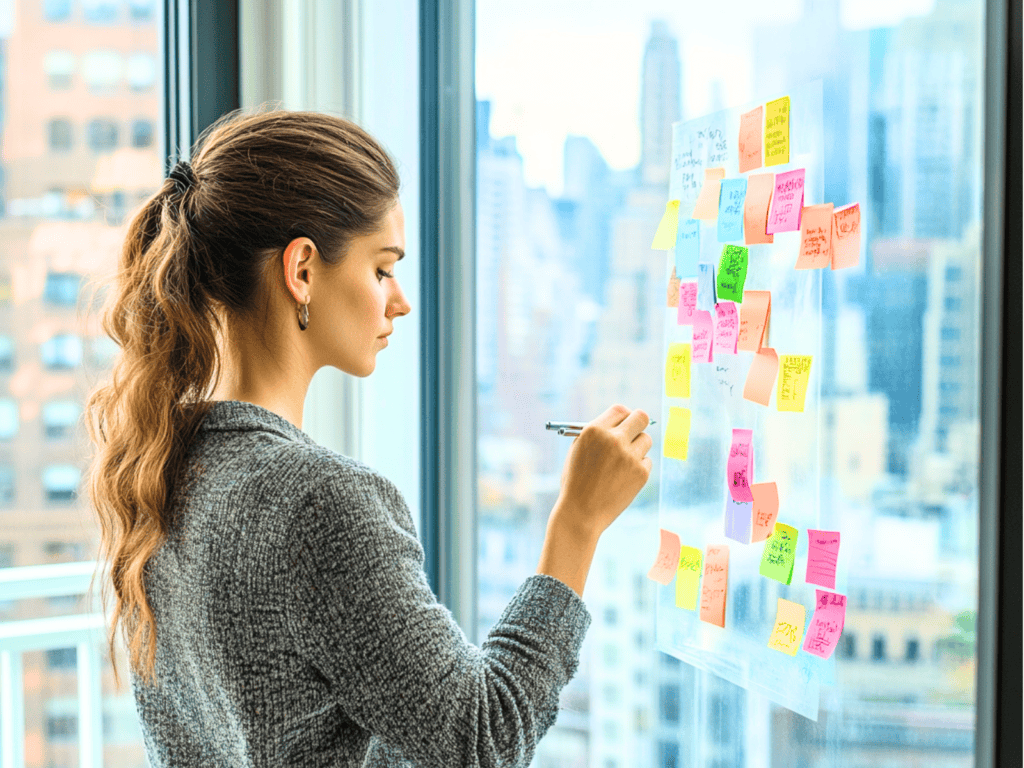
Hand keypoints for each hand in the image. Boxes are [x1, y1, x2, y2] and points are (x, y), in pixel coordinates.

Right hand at [553, 404, 652, 540]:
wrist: (581, 512)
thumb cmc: (576, 481)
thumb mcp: (578, 451)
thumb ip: (598, 434)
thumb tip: (619, 422)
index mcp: (594, 430)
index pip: (619, 410)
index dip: (623, 415)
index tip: (625, 421)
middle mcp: (614, 439)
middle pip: (641, 417)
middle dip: (639, 422)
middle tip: (636, 430)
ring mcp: (629, 456)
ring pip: (646, 440)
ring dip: (638, 447)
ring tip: (622, 463)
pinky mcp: (641, 473)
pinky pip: (647, 461)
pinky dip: (638, 467)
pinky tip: (623, 479)